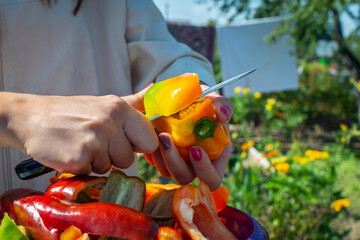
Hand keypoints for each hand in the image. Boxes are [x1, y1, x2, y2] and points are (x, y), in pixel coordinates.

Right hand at [5, 90, 157, 174]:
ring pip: (110, 168)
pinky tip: (70, 152)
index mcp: (120, 108)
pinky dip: (81, 167)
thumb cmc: (73, 112)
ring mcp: (95, 141)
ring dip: (97, 162)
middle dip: (114, 156)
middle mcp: (110, 122)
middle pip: (128, 159)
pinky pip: (91, 173)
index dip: (136, 145)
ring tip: (81, 144)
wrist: (31, 117)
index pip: (150, 140)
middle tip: (95, 141)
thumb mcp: (106, 103)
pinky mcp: (79, 158)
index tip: (123, 141)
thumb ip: (134, 101)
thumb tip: (156, 88)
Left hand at [144, 85, 233, 190]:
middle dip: (174, 161)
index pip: (212, 178)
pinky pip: (154, 162)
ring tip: (158, 131)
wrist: (176, 96)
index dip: (204, 170)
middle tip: (166, 137)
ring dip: (161, 155)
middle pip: (185, 178)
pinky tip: (151, 132)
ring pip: (166, 172)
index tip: (195, 149)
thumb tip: (224, 116)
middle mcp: (194, 164)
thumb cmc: (200, 101)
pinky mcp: (161, 157)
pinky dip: (151, 150)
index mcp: (213, 156)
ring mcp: (176, 162)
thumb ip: (222, 104)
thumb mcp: (212, 98)